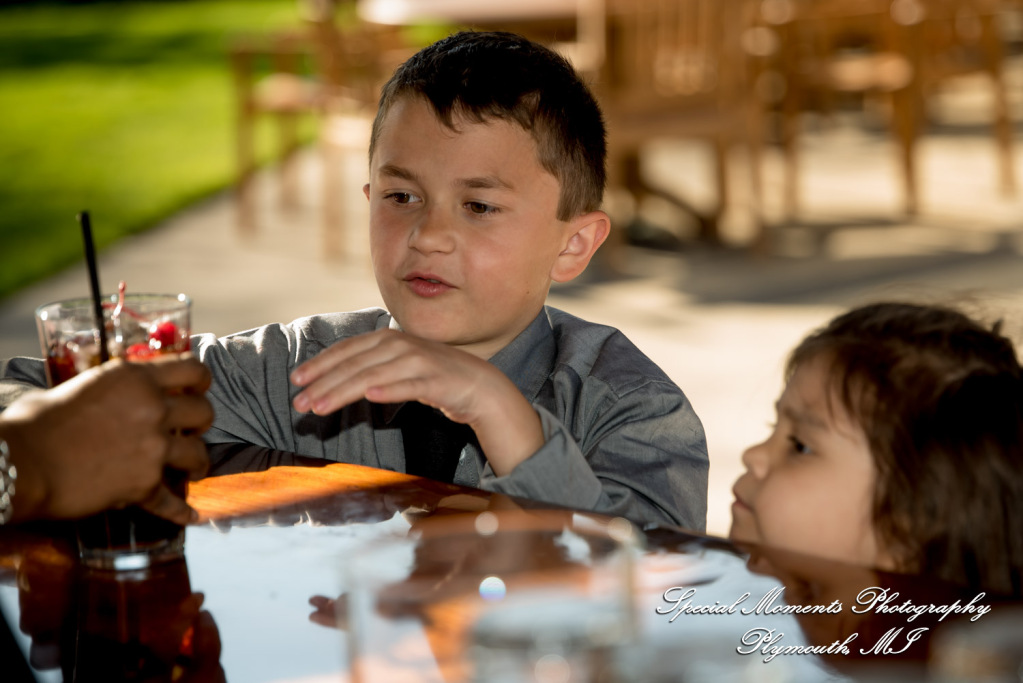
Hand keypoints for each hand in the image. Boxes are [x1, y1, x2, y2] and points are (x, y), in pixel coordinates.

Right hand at [0, 355, 212, 523]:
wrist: (21, 463)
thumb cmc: (36, 422)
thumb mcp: (80, 385)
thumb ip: (112, 390)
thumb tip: (115, 396)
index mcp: (136, 378)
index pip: (193, 369)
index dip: (201, 380)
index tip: (198, 389)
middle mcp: (152, 409)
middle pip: (203, 411)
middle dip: (201, 421)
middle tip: (192, 429)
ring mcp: (152, 448)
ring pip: (199, 453)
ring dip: (199, 462)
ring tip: (195, 469)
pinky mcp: (144, 485)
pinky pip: (172, 502)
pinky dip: (181, 512)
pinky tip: (190, 516)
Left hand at [290, 329, 542, 474]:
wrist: (483, 389)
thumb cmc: (436, 380)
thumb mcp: (400, 368)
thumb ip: (373, 366)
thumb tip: (338, 378)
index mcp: (390, 339)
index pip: (348, 350)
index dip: (320, 364)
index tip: (296, 381)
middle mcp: (402, 345)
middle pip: (355, 364)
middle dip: (323, 383)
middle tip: (298, 403)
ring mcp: (420, 361)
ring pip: (374, 375)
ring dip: (343, 390)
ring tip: (319, 407)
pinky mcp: (437, 381)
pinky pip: (409, 386)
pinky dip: (389, 389)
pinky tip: (370, 396)